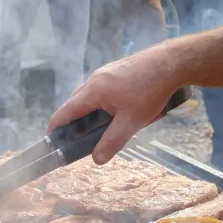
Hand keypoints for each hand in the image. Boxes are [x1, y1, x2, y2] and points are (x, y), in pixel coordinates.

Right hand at [49, 47, 182, 163]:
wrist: (170, 63)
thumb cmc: (150, 92)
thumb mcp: (131, 122)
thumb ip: (112, 141)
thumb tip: (96, 159)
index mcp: (93, 91)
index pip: (66, 111)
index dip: (56, 127)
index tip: (51, 140)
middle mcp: (95, 79)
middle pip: (76, 102)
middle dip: (74, 121)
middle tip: (79, 139)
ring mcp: (106, 72)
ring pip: (90, 95)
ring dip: (90, 111)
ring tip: (100, 127)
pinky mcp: (117, 70)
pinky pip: (101, 89)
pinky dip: (101, 102)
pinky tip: (116, 111)